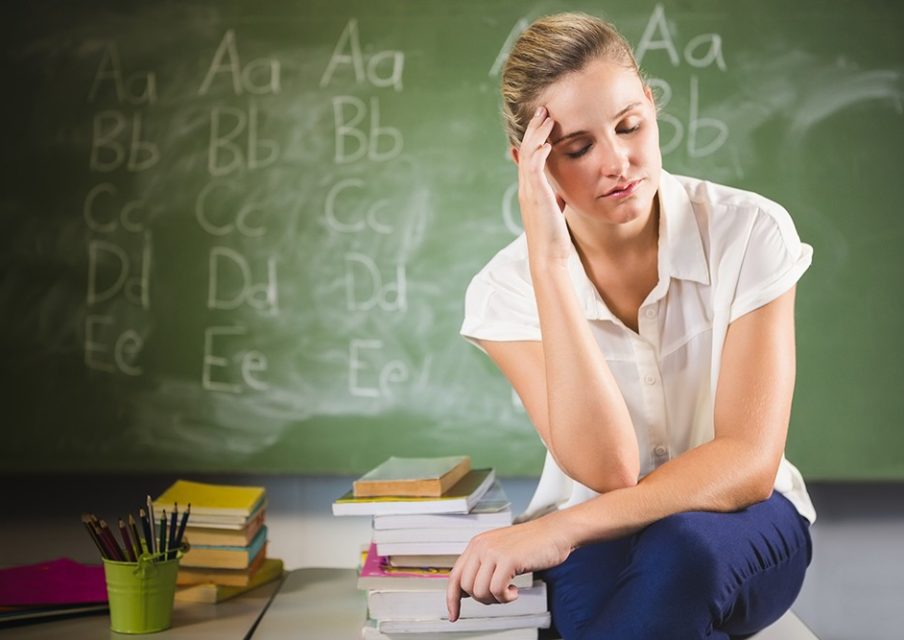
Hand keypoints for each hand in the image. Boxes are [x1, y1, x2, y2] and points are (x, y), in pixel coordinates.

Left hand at [445, 514, 572, 621]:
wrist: (555, 532)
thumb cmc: (532, 544)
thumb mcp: (500, 551)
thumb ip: (483, 566)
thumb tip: (468, 591)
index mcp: (477, 544)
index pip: (455, 576)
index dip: (452, 598)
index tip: (454, 614)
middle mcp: (481, 546)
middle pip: (466, 587)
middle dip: (482, 599)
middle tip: (499, 596)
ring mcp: (493, 552)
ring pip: (480, 591)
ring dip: (495, 599)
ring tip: (509, 591)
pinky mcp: (508, 559)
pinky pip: (497, 590)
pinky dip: (506, 597)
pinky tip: (515, 590)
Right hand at [517, 106, 570, 262]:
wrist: (548, 256)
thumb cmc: (553, 238)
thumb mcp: (554, 212)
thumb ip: (555, 199)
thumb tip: (560, 195)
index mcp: (530, 190)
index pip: (529, 156)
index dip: (535, 137)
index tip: (545, 121)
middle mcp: (526, 187)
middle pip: (525, 149)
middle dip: (534, 128)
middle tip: (543, 110)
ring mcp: (529, 191)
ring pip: (528, 154)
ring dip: (538, 134)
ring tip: (547, 117)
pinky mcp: (536, 195)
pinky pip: (534, 168)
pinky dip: (539, 152)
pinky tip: (548, 141)